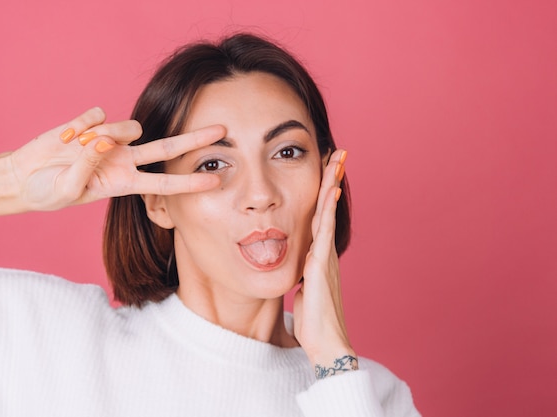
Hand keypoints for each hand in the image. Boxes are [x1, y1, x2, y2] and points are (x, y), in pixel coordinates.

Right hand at [0, 108, 223, 215]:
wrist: (23, 178)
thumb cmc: (48, 192)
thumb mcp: (68, 189)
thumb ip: (87, 166)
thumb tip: (101, 141)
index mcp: (124, 183)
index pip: (164, 182)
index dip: (189, 182)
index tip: (215, 180)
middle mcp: (124, 160)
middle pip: (167, 147)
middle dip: (195, 139)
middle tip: (223, 129)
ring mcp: (110, 141)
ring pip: (125, 127)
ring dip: (103, 136)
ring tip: (74, 149)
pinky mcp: (92, 123)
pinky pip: (95, 116)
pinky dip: (78, 126)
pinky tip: (65, 138)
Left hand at [292, 149, 356, 375]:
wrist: (327, 344)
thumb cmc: (315, 323)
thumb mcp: (304, 293)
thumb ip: (302, 278)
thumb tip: (297, 273)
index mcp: (317, 257)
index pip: (318, 218)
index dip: (321, 194)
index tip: (324, 170)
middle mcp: (323, 252)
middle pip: (326, 208)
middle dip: (332, 180)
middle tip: (337, 153)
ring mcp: (325, 257)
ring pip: (327, 213)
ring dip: (331, 185)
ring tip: (336, 159)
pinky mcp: (321, 265)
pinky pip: (324, 231)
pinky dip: (327, 209)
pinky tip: (330, 191)